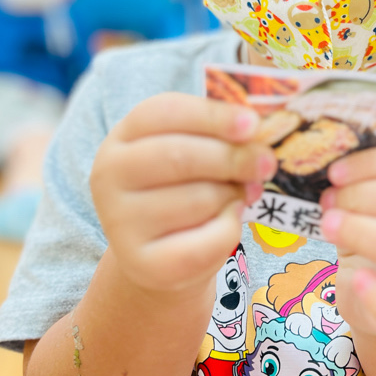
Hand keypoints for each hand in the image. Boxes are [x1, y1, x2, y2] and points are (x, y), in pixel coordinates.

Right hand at [90, 93, 276, 293]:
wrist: (161, 253)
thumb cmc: (184, 188)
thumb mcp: (195, 153)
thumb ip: (220, 139)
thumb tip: (257, 142)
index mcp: (122, 137)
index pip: (165, 112)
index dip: (212, 115)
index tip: (252, 124)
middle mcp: (108, 175)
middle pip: (180, 155)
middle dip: (234, 158)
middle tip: (267, 163)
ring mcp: (119, 221)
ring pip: (199, 198)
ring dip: (233, 195)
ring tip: (238, 195)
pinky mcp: (141, 263)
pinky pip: (207, 240)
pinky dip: (230, 229)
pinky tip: (226, 222)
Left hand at [319, 144, 375, 342]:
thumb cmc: (371, 243)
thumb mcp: (366, 211)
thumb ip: (351, 188)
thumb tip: (311, 165)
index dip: (373, 162)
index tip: (333, 172)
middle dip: (363, 196)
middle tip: (327, 203)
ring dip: (365, 234)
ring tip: (328, 228)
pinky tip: (356, 280)